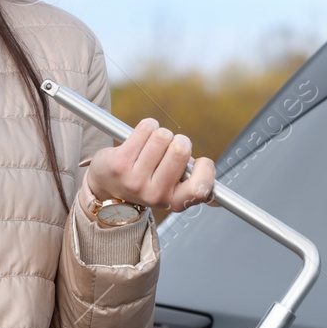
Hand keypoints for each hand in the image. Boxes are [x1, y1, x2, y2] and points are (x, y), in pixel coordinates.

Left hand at [82, 118, 220, 214]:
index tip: (197, 162)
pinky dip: (147, 126)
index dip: (205, 167)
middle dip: (178, 141)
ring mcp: (135, 180)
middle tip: (167, 150)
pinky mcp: (119, 163)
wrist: (107, 186)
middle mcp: (155, 195)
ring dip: (160, 133)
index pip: (201, 187)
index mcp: (174, 201)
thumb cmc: (147, 181)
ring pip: (163, 136)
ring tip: (150, 146)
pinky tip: (140, 137)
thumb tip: (218, 202)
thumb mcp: (171, 189)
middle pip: (181, 149)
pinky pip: (146, 129)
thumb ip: (194, 187)